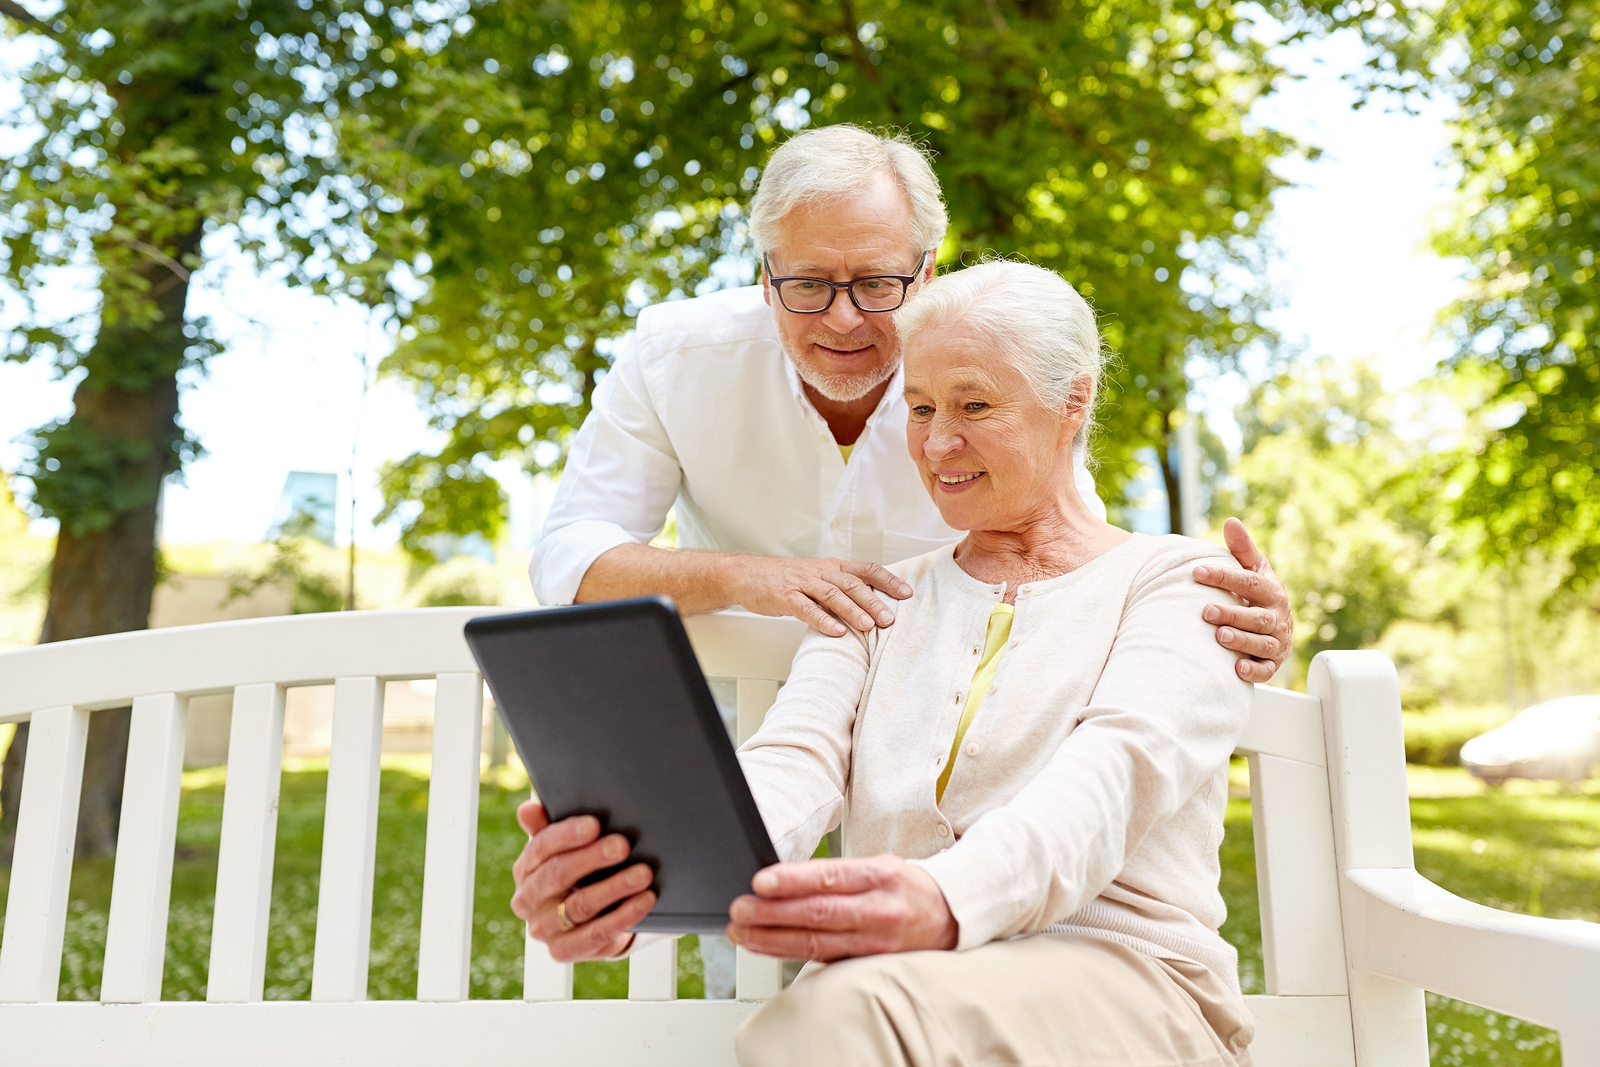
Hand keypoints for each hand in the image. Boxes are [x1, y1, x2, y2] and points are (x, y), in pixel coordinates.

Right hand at [510, 801, 655, 962]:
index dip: (567, 835)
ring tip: (643, 873)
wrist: (585, 920)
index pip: (541, 848)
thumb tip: (528, 809)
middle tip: (623, 845)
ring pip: (580, 906)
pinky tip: (644, 899)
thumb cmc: (576, 874)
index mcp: (525, 869)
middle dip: (593, 858)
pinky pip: (596, 934)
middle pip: (558, 875)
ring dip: (615, 887)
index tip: (594, 824)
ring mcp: (544, 929)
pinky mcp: (565, 951)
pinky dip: (624, 916)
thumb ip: (546, 828)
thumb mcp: (563, 849)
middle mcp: (528, 901)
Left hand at [725, 855, 957, 960]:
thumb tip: (781, 878)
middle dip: (772, 913)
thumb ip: (836, 873)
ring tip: (742, 932)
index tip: (760, 881)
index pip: (830, 878)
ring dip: (773, 939)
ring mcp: (875, 941)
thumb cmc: (903, 886)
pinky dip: (789, 952)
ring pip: (816, 943)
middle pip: (818, 913)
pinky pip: (823, 957)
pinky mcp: (869, 962)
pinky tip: (766, 945)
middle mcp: (878, 911)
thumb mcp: (878, 865)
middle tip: (740, 910)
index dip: (792, 880)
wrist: (949, 917)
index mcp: (879, 876)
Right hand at [731, 555, 913, 636]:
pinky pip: (806, 608)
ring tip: (869, 626)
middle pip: (852, 584)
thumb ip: (842, 588)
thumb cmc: (787, 579)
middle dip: (874, 601)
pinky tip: (836, 632)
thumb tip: (874, 605)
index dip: (888, 580)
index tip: (907, 593)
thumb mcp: (818, 577)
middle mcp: (821, 572)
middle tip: (890, 619)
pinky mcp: (786, 597)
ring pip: (832, 595)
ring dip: (852, 611)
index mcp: (832, 567)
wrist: (748, 574)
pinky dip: (823, 620)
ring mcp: (803, 584)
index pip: (866, 569)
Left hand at [1194, 518, 1293, 682]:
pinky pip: (1266, 669)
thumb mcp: (1254, 570)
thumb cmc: (1259, 595)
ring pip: (1262, 643)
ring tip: (1220, 636)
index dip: (1224, 576)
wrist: (1279, 626)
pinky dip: (1253, 671)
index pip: (1249, 582)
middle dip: (1233, 614)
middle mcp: (1277, 617)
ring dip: (1242, 641)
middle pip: (1257, 617)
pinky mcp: (1272, 663)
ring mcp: (1277, 641)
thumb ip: (1242, 549)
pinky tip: (1236, 668)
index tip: (1196, 571)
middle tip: (1207, 611)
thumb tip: (1230, 521)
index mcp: (1271, 591)